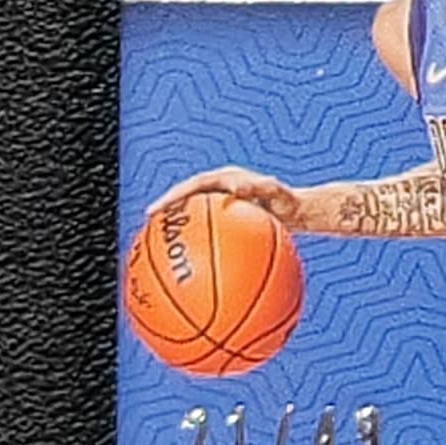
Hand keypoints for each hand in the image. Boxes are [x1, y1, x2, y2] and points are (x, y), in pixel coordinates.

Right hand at [149, 163, 306, 229]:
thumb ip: (260, 187)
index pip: (195, 185)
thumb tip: (237, 189)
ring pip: (194, 215)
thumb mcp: (277, 192)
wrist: (297, 211)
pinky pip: (207, 231)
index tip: (163, 206)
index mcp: (227, 180)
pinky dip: (196, 243)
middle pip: (187, 198)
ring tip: (155, 240)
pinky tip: (187, 264)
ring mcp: (221, 205)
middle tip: (148, 218)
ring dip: (177, 225)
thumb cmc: (289, 202)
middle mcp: (219, 190)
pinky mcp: (225, 220)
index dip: (176, 195)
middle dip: (167, 206)